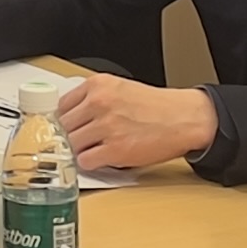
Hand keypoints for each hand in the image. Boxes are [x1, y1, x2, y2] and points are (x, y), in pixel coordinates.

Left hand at [56, 76, 214, 170]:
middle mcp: (99, 103)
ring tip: (96, 148)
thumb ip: (94, 98)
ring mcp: (106, 126)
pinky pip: (85, 161)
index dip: (65, 119)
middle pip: (64, 126)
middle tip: (83, 140)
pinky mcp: (115, 150)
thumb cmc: (156, 106)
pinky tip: (102, 158)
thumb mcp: (121, 88)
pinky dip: (90, 163)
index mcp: (98, 85)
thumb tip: (71, 116)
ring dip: (81, 150)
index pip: (62, 105)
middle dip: (71, 135)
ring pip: (72, 145)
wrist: (184, 118)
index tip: (68, 127)